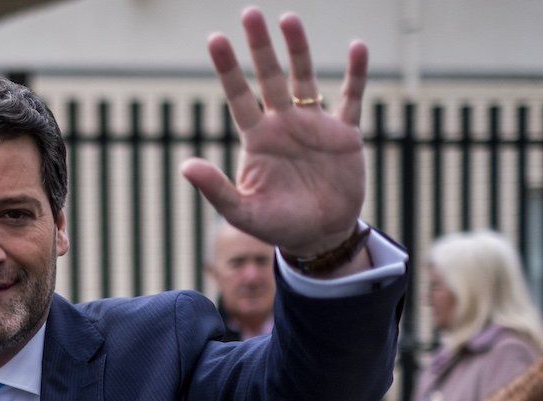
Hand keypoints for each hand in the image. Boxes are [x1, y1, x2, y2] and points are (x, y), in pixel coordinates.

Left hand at [181, 8, 367, 257]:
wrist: (319, 237)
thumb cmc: (277, 225)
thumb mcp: (242, 212)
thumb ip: (216, 189)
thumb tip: (185, 166)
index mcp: (257, 139)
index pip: (238, 96)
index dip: (228, 69)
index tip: (215, 39)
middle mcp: (283, 124)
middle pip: (269, 77)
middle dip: (260, 47)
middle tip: (250, 13)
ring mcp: (314, 125)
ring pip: (305, 78)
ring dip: (298, 50)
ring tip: (288, 19)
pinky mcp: (345, 134)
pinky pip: (351, 98)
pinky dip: (356, 74)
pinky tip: (357, 47)